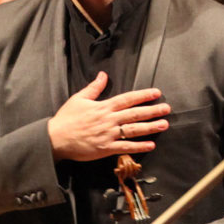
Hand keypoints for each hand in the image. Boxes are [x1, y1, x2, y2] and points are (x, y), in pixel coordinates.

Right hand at [47, 72, 169, 161]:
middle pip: (135, 114)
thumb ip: (94, 87)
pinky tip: (151, 144)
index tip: (156, 93)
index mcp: (103, 107)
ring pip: (133, 130)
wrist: (55, 139)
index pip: (127, 99)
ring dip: (150, 127)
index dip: (143, 95)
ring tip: (164, 124)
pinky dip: (139, 146)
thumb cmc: (66, 119)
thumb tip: (103, 75)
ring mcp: (108, 134)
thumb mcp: (79, 99)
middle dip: (152, 111)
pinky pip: (126, 147)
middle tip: (167, 109)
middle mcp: (108, 119)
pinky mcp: (106, 148)